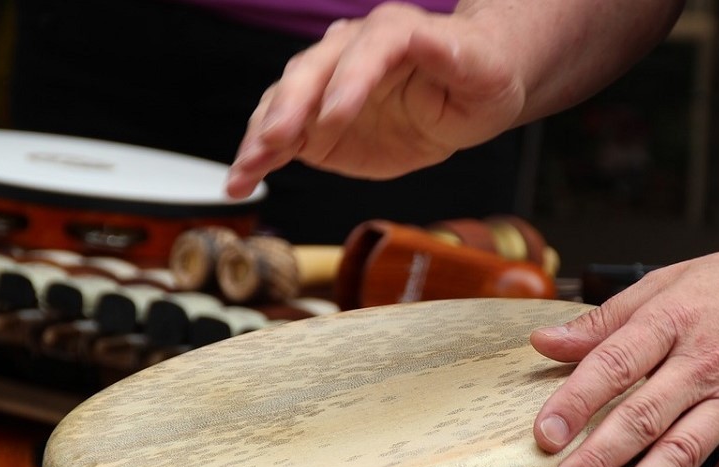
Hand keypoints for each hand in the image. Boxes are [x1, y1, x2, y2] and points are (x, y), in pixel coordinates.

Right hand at [226, 2, 525, 198]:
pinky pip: (279, 139)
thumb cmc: (478, 76)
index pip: (367, 49)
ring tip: (243, 170)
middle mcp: (349, 51)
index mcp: (394, 32)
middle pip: (310, 71)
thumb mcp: (480, 69)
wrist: (463, 94)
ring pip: (284, 102)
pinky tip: (238, 182)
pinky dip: (257, 160)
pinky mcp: (314, 124)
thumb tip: (436, 42)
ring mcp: (326, 87)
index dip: (349, 81)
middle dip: (289, 107)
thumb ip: (452, 56)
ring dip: (261, 137)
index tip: (335, 118)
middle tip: (276, 140)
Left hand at [531, 237, 718, 466]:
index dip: (576, 401)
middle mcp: (704, 364)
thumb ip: (606, 320)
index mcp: (671, 321)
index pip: (614, 363)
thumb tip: (544, 341)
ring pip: (685, 454)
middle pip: (643, 416)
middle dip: (598, 460)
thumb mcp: (672, 281)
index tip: (545, 436)